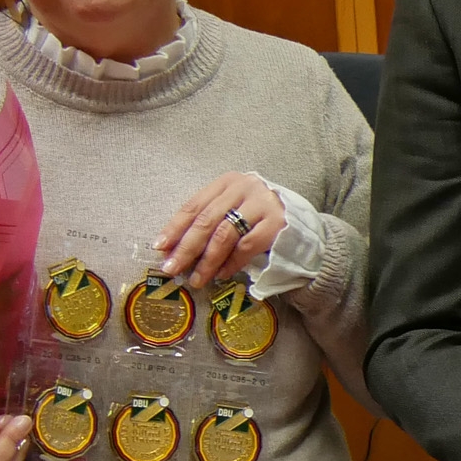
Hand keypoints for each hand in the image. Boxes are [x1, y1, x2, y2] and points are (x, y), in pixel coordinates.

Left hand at [156, 172, 285, 288]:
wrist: (300, 221)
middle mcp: (244, 188)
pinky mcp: (277, 223)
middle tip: (172, 268)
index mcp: (227, 182)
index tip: (159, 247)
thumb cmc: (258, 216)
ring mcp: (262, 204)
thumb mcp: (232, 210)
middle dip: (187, 247)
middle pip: (207, 220)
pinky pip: (247, 246)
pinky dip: (231, 263)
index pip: (194, 205)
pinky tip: (221, 274)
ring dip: (207, 261)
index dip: (175, 227)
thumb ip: (208, 222)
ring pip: (225, 235)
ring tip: (197, 278)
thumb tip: (172, 249)